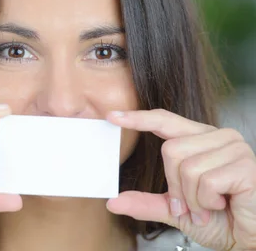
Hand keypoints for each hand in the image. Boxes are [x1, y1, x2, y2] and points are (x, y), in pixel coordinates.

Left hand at [106, 109, 255, 250]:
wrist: (251, 239)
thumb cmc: (221, 220)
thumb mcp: (176, 211)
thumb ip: (147, 203)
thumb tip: (113, 202)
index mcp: (200, 139)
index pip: (165, 120)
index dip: (139, 118)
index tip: (112, 116)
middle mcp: (218, 137)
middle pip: (170, 151)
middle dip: (176, 187)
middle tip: (193, 206)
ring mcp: (234, 148)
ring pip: (187, 167)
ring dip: (193, 199)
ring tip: (211, 206)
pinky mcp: (245, 165)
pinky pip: (206, 181)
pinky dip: (207, 202)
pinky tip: (225, 205)